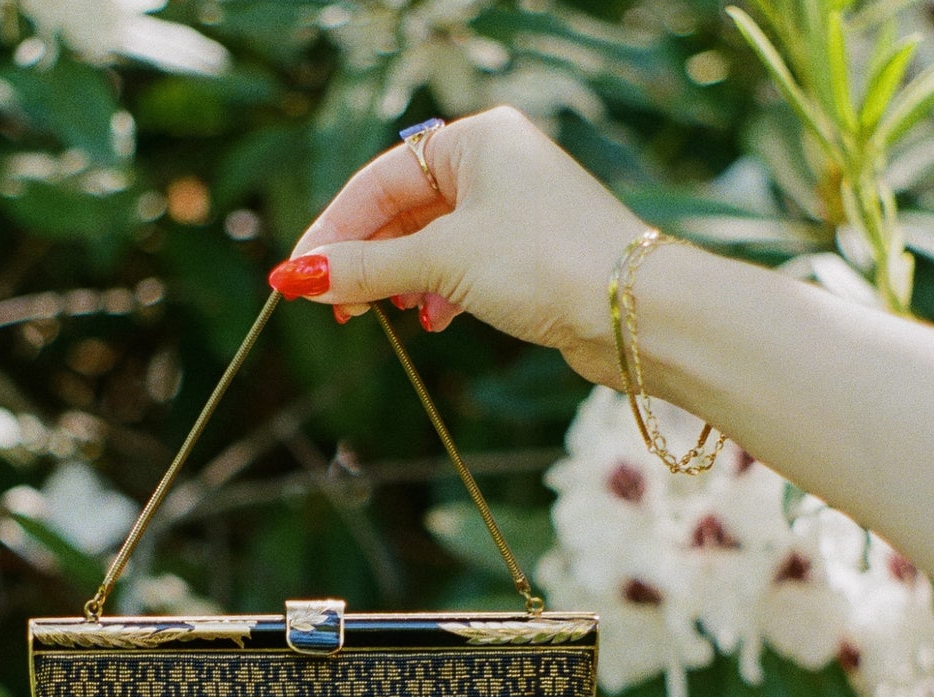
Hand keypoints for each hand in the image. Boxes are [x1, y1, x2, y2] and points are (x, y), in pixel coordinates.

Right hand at [272, 107, 647, 388]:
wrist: (635, 312)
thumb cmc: (545, 263)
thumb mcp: (441, 261)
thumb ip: (367, 267)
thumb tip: (299, 276)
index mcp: (476, 139)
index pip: (379, 179)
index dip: (334, 229)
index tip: (298, 275)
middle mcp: (496, 165)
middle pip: (403, 210)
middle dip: (366, 259)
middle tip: (334, 305)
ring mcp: (515, 210)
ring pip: (432, 242)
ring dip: (400, 280)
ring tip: (382, 315)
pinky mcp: (529, 255)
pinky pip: (462, 267)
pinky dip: (438, 293)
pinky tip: (432, 320)